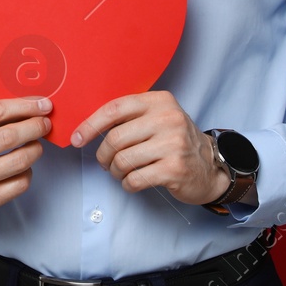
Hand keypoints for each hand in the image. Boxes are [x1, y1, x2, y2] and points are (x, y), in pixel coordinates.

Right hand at [0, 96, 51, 215]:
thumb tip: (32, 106)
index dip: (25, 107)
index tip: (43, 105)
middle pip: (10, 137)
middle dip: (35, 127)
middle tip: (45, 124)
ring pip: (20, 161)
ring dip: (35, 149)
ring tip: (35, 144)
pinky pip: (20, 184)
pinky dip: (27, 171)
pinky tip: (21, 166)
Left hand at [70, 91, 228, 205]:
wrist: (209, 166)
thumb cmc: (173, 141)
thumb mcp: (157, 118)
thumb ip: (129, 117)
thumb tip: (86, 126)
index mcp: (159, 101)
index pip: (114, 109)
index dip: (90, 125)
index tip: (76, 139)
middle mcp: (168, 119)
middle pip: (115, 138)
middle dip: (103, 155)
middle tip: (104, 162)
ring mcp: (174, 144)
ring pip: (123, 160)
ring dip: (115, 171)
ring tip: (120, 172)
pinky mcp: (175, 169)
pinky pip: (135, 179)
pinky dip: (127, 184)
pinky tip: (132, 182)